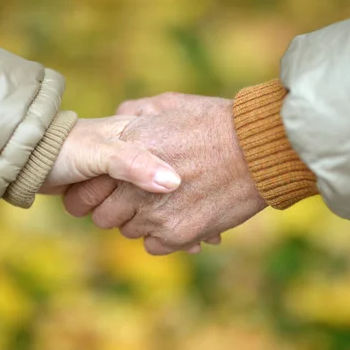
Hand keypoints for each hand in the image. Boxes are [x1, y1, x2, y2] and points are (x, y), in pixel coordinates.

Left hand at [63, 94, 266, 254]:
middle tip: (137, 198)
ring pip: (129, 231)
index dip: (95, 189)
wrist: (259, 148)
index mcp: (128, 150)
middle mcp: (134, 186)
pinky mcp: (178, 234)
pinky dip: (163, 235)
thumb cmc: (216, 122)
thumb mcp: (171, 104)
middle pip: (104, 215)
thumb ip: (135, 112)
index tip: (106, 189)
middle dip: (117, 208)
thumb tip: (118, 118)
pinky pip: (154, 245)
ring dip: (142, 221)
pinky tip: (179, 216)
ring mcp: (155, 213)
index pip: (89, 186)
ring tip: (164, 204)